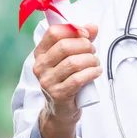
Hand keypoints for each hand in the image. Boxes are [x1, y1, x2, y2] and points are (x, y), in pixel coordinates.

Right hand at [32, 23, 100, 137]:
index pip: (54, 32)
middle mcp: (40, 66)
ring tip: (95, 64)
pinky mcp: (58, 94)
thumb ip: (82, 40)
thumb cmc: (67, 79)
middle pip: (65, 46)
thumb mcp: (71, 57)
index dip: (73, 29)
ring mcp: (47, 81)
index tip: (86, 34)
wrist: (61, 110)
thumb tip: (93, 26)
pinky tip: (96, 72)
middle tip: (93, 52)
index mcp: (41, 53)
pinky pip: (78, 79)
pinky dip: (92, 73)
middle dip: (86, 46)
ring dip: (91, 61)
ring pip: (73, 62)